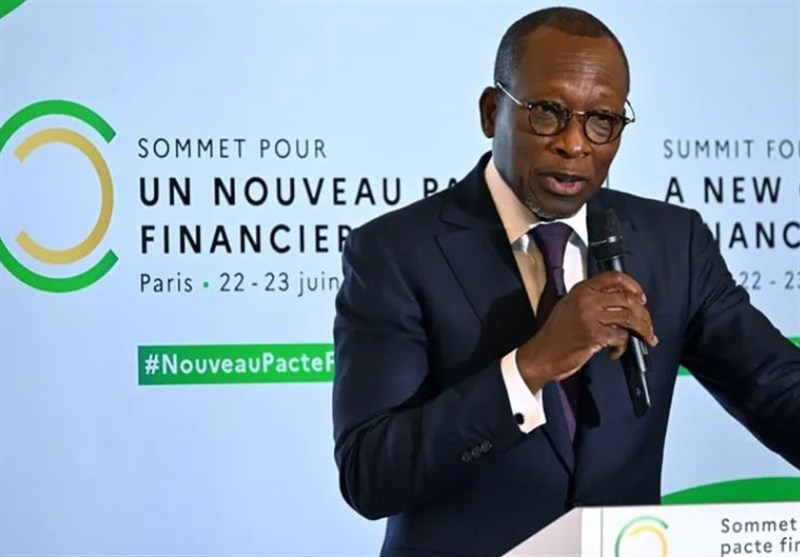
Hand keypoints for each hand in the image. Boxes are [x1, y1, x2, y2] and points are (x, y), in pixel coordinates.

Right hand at [516, 271, 658, 391]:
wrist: (542, 354)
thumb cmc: (555, 335)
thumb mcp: (569, 307)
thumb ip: (591, 299)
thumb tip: (619, 301)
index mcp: (581, 290)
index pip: (614, 278)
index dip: (633, 286)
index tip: (640, 297)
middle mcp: (586, 300)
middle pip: (628, 299)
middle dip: (644, 314)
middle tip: (647, 325)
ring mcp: (590, 317)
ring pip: (630, 317)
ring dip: (642, 330)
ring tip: (643, 338)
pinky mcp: (594, 335)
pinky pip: (621, 337)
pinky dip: (623, 347)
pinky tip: (615, 351)